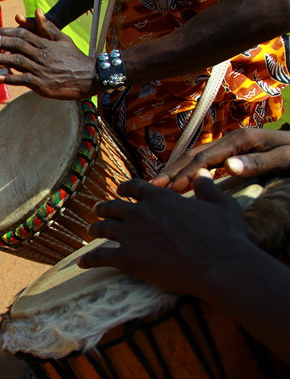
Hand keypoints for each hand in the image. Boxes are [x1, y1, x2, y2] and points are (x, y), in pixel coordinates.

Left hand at [0, 9, 97, 99]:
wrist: (89, 78)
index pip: (23, 35)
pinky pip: (22, 80)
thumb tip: (37, 12)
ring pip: (17, 62)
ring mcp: (41, 70)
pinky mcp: (41, 84)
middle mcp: (42, 55)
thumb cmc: (74, 59)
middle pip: (17, 46)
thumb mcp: (63, 39)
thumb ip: (48, 27)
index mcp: (46, 44)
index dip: (6, 32)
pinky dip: (10, 78)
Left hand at [77, 175, 253, 299]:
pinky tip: (81, 263)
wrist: (219, 266)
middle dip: (103, 209)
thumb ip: (207, 188)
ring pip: (102, 229)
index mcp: (159, 197)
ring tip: (90, 232)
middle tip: (97, 211)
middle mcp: (139, 213)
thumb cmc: (225, 237)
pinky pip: (99, 257)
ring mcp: (130, 236)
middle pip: (111, 207)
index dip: (123, 189)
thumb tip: (202, 174)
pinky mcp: (127, 259)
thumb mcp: (221, 205)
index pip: (132, 187)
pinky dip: (88, 260)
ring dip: (94, 229)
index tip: (119, 191)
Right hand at [151, 128, 289, 190]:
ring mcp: (231, 144)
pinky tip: (179, 180)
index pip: (203, 159)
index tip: (169, 191)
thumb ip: (258, 162)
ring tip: (157, 184)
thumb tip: (228, 167)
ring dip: (175, 169)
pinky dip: (187, 169)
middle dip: (171, 171)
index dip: (184, 174)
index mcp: (240, 140)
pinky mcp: (233, 151)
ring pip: (195, 156)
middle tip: (150, 187)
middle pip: (193, 155)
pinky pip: (203, 160)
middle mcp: (231, 139)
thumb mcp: (286, 159)